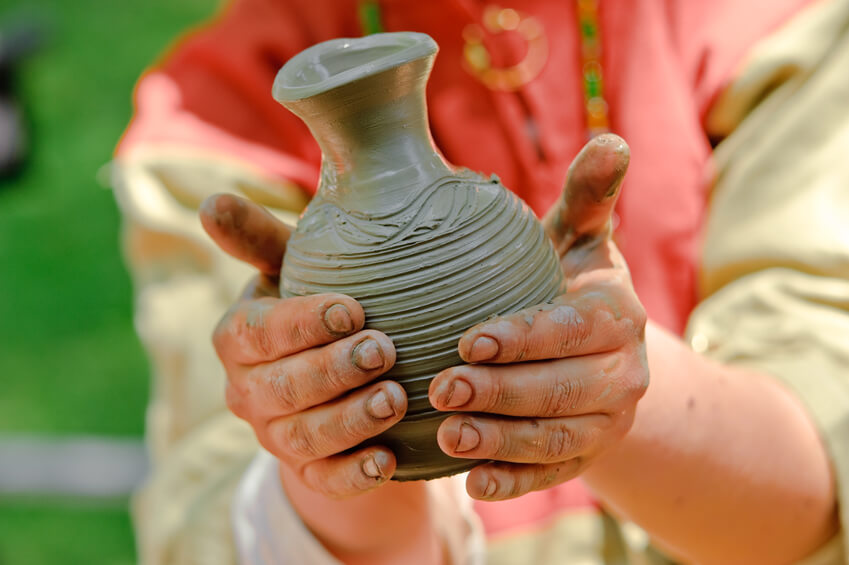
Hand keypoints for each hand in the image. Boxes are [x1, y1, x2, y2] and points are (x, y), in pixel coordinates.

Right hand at [201, 194, 406, 497]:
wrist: (326, 371)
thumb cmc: (313, 306)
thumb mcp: (288, 268)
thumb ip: (257, 237)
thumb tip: (212, 201)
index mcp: (239, 336)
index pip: (258, 332)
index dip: (302, 323)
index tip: (353, 310)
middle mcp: (247, 389)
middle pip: (280, 388)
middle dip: (333, 371)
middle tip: (384, 351)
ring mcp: (273, 434)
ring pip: (303, 436)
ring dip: (349, 420)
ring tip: (395, 399)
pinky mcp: (305, 469)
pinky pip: (324, 480)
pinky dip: (353, 475)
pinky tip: (388, 461)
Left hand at [429, 134, 648, 499]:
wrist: (598, 347)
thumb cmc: (570, 280)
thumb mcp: (579, 239)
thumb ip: (590, 197)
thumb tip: (612, 139)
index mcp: (617, 316)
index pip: (572, 330)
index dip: (524, 338)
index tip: (468, 340)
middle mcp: (622, 374)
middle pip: (563, 390)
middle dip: (501, 393)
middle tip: (440, 388)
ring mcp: (606, 421)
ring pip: (556, 438)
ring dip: (502, 441)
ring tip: (447, 438)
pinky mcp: (586, 454)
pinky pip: (553, 473)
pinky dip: (516, 482)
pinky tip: (473, 484)